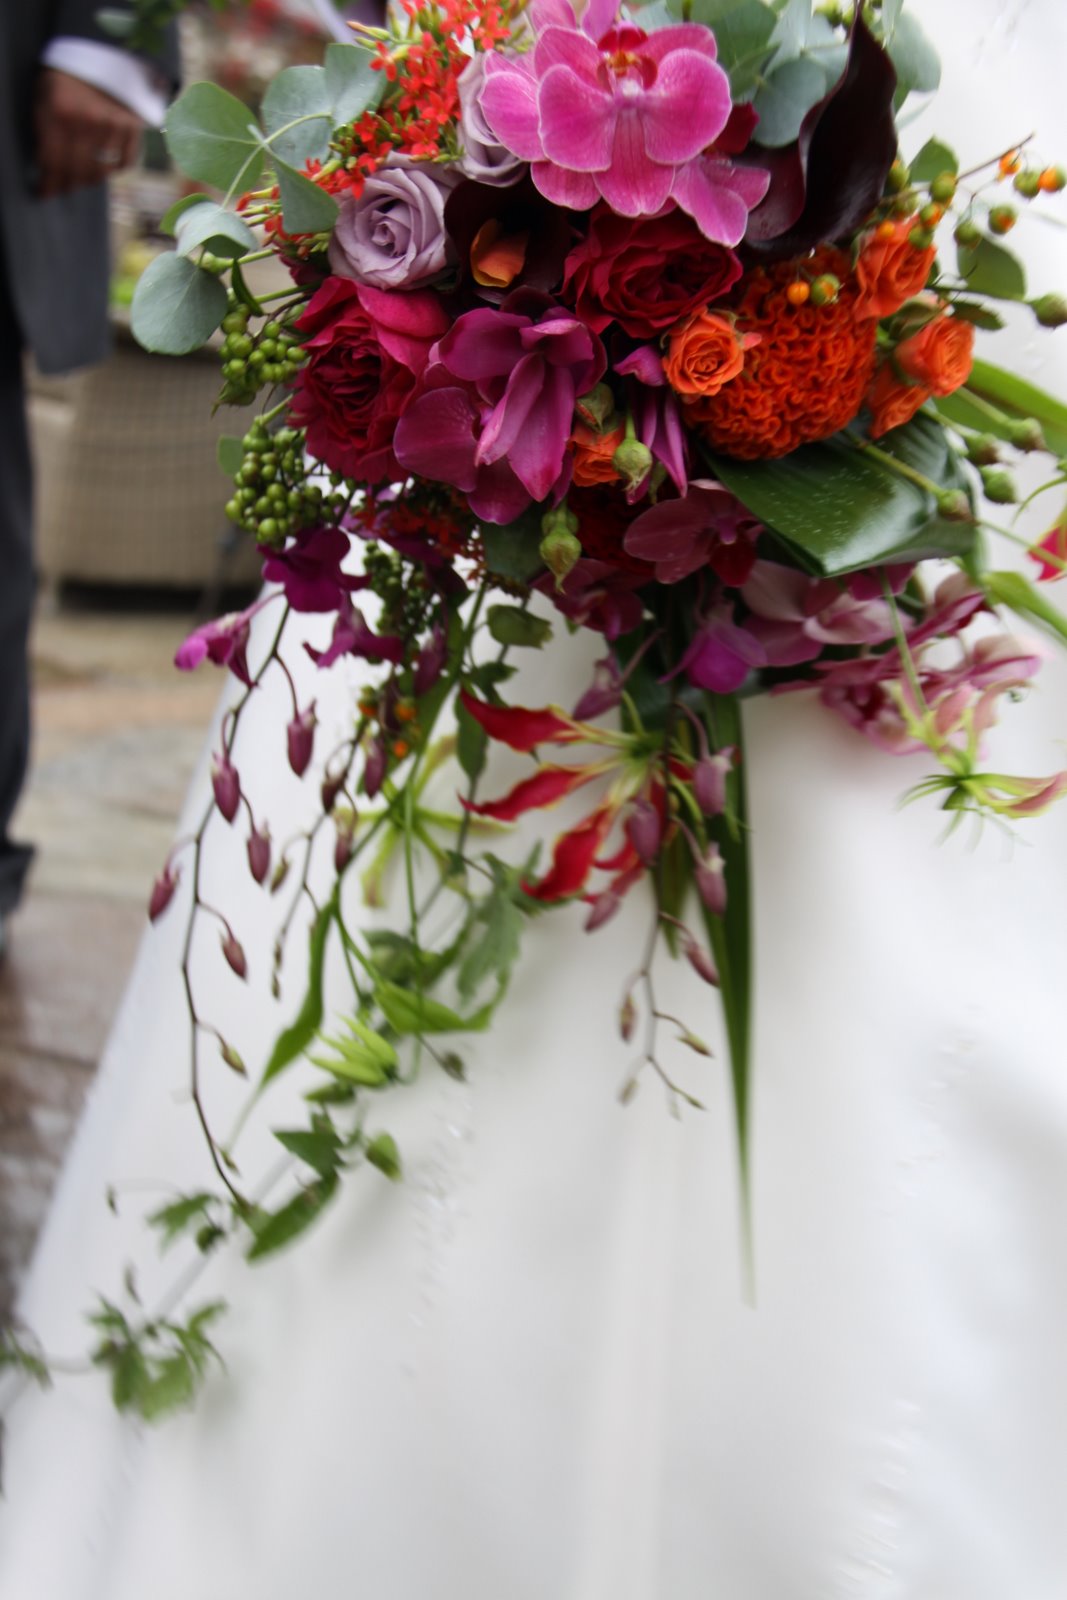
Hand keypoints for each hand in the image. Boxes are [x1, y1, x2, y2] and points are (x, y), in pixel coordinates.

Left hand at [34, 69, 143, 198]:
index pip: (53, 163)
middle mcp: (86, 121)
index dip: (49, 184)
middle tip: (65, 186)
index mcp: (59, 113)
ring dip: (91, 177)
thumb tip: (48, 172)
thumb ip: (45, 134)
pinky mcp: (132, 125)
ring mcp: (112, 124)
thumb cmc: (65, 78)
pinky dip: (114, 168)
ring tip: (84, 173)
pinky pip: (125, 163)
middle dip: (69, 184)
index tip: (46, 194)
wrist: (99, 50)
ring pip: (101, 172)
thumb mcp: (44, 99)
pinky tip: (106, 162)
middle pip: (78, 172)